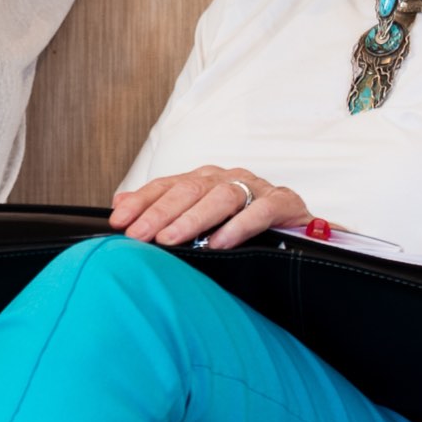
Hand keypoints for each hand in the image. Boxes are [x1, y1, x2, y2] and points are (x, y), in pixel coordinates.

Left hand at [109, 166, 311, 249]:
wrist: (302, 237)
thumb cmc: (246, 229)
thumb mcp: (201, 222)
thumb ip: (162, 211)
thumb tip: (120, 204)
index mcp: (204, 181)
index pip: (166, 186)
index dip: (141, 202)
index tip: (119, 221)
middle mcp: (227, 178)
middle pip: (188, 189)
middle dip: (159, 212)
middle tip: (138, 235)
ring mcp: (256, 188)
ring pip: (220, 196)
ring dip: (192, 219)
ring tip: (170, 240)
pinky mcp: (285, 202)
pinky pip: (260, 210)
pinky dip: (239, 226)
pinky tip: (220, 243)